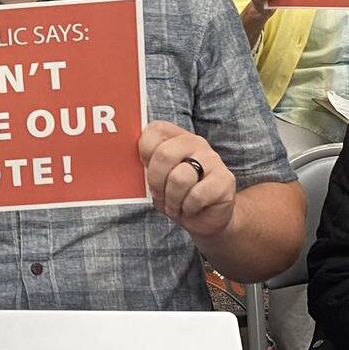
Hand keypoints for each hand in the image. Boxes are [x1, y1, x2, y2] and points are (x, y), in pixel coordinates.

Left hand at [138, 122, 237, 238]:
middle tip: (159, 195)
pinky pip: (197, 195)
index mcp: (176, 136)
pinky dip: (187, 208)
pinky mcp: (225, 180)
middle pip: (164, 155)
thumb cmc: (176, 195)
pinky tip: (190, 209)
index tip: (146, 170)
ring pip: (180, 178)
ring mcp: (213, 160)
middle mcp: (196, 142)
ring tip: (175, 205)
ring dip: (171, 199)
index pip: (154, 131)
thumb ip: (145, 166)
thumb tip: (123, 163)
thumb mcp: (156, 180)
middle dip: (155, 182)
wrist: (208, 218)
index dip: (144, 153)